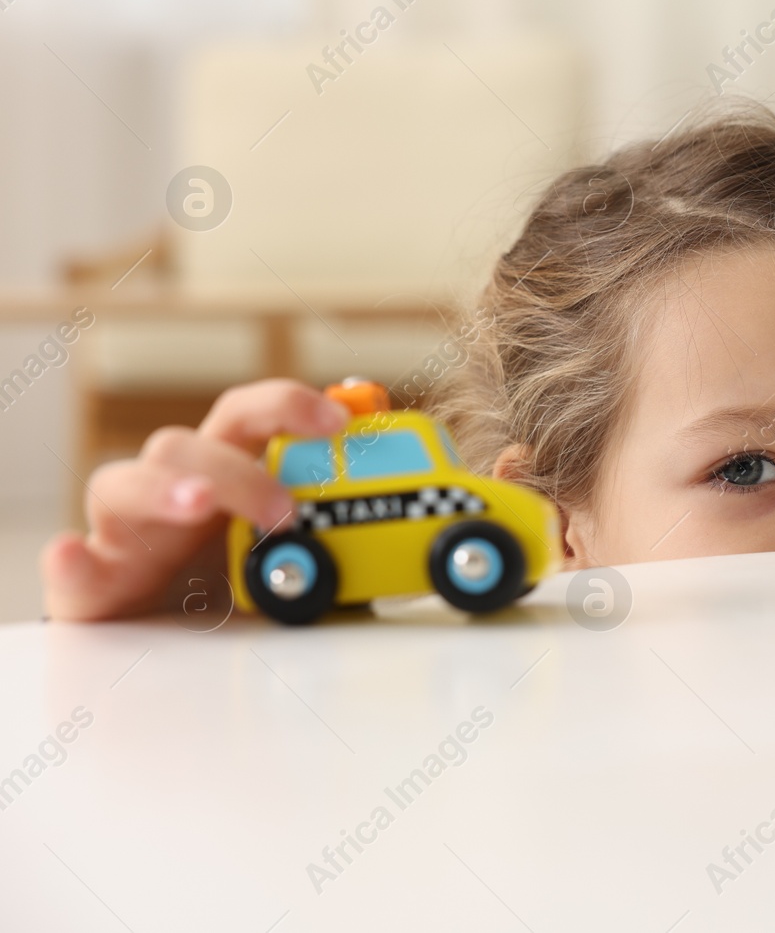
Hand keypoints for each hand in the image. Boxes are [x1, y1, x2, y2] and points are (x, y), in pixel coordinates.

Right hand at [39, 380, 347, 620]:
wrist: (177, 645)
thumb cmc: (239, 583)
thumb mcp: (304, 557)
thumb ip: (350, 539)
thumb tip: (425, 544)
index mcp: (228, 471)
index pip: (249, 416)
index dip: (289, 405)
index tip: (338, 421)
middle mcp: (173, 490)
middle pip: (186, 445)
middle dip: (235, 466)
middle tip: (284, 509)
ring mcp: (126, 534)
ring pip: (120, 486)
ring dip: (163, 490)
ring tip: (196, 506)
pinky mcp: (93, 587)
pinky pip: (72, 568)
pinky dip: (72, 561)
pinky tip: (77, 554)